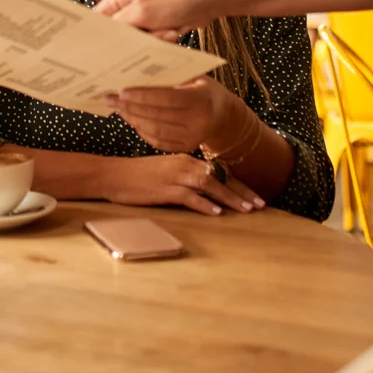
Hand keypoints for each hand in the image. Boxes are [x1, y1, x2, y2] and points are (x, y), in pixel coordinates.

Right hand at [94, 0, 222, 40]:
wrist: (207, 1)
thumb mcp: (142, 12)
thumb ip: (118, 27)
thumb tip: (100, 42)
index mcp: (116, 0)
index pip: (96, 23)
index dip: (94, 39)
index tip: (96, 54)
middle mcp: (125, 10)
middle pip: (116, 37)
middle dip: (131, 42)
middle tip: (145, 37)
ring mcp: (141, 21)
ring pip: (135, 44)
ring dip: (152, 42)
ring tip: (166, 29)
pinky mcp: (155, 30)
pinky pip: (150, 45)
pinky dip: (162, 43)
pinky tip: (172, 32)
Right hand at [98, 153, 263, 215]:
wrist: (111, 174)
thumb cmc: (136, 176)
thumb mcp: (164, 171)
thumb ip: (184, 177)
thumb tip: (204, 189)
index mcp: (185, 159)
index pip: (219, 171)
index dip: (239, 184)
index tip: (255, 196)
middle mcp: (183, 165)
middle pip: (220, 177)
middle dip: (242, 192)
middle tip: (260, 205)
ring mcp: (174, 176)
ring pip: (210, 185)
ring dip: (230, 198)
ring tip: (247, 210)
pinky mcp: (164, 189)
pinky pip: (189, 196)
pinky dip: (204, 204)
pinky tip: (217, 213)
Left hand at [107, 77, 255, 155]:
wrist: (224, 117)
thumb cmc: (205, 90)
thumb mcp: (195, 77)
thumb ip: (173, 71)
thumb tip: (142, 61)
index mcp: (200, 99)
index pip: (166, 98)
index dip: (142, 95)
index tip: (122, 91)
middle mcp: (198, 122)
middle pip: (157, 116)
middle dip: (130, 107)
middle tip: (111, 99)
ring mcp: (191, 139)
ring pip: (155, 130)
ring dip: (133, 118)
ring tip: (118, 108)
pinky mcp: (185, 148)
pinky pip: (158, 141)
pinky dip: (141, 130)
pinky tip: (131, 118)